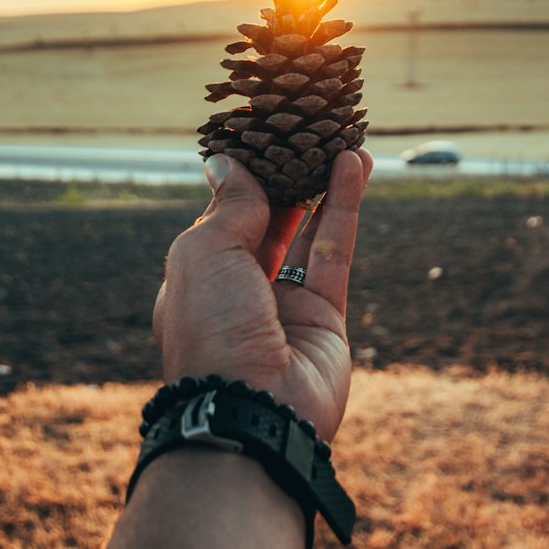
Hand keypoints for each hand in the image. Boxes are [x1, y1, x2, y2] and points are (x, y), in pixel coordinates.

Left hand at [152, 148, 372, 441]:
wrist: (252, 412)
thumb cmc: (212, 331)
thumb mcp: (204, 253)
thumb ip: (228, 206)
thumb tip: (226, 163)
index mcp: (195, 284)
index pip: (219, 222)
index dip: (241, 182)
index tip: (261, 141)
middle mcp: (238, 295)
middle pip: (267, 225)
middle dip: (286, 181)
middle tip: (306, 137)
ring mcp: (283, 308)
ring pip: (307, 233)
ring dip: (322, 186)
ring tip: (340, 140)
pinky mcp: (326, 317)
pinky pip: (335, 251)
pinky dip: (344, 207)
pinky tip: (353, 166)